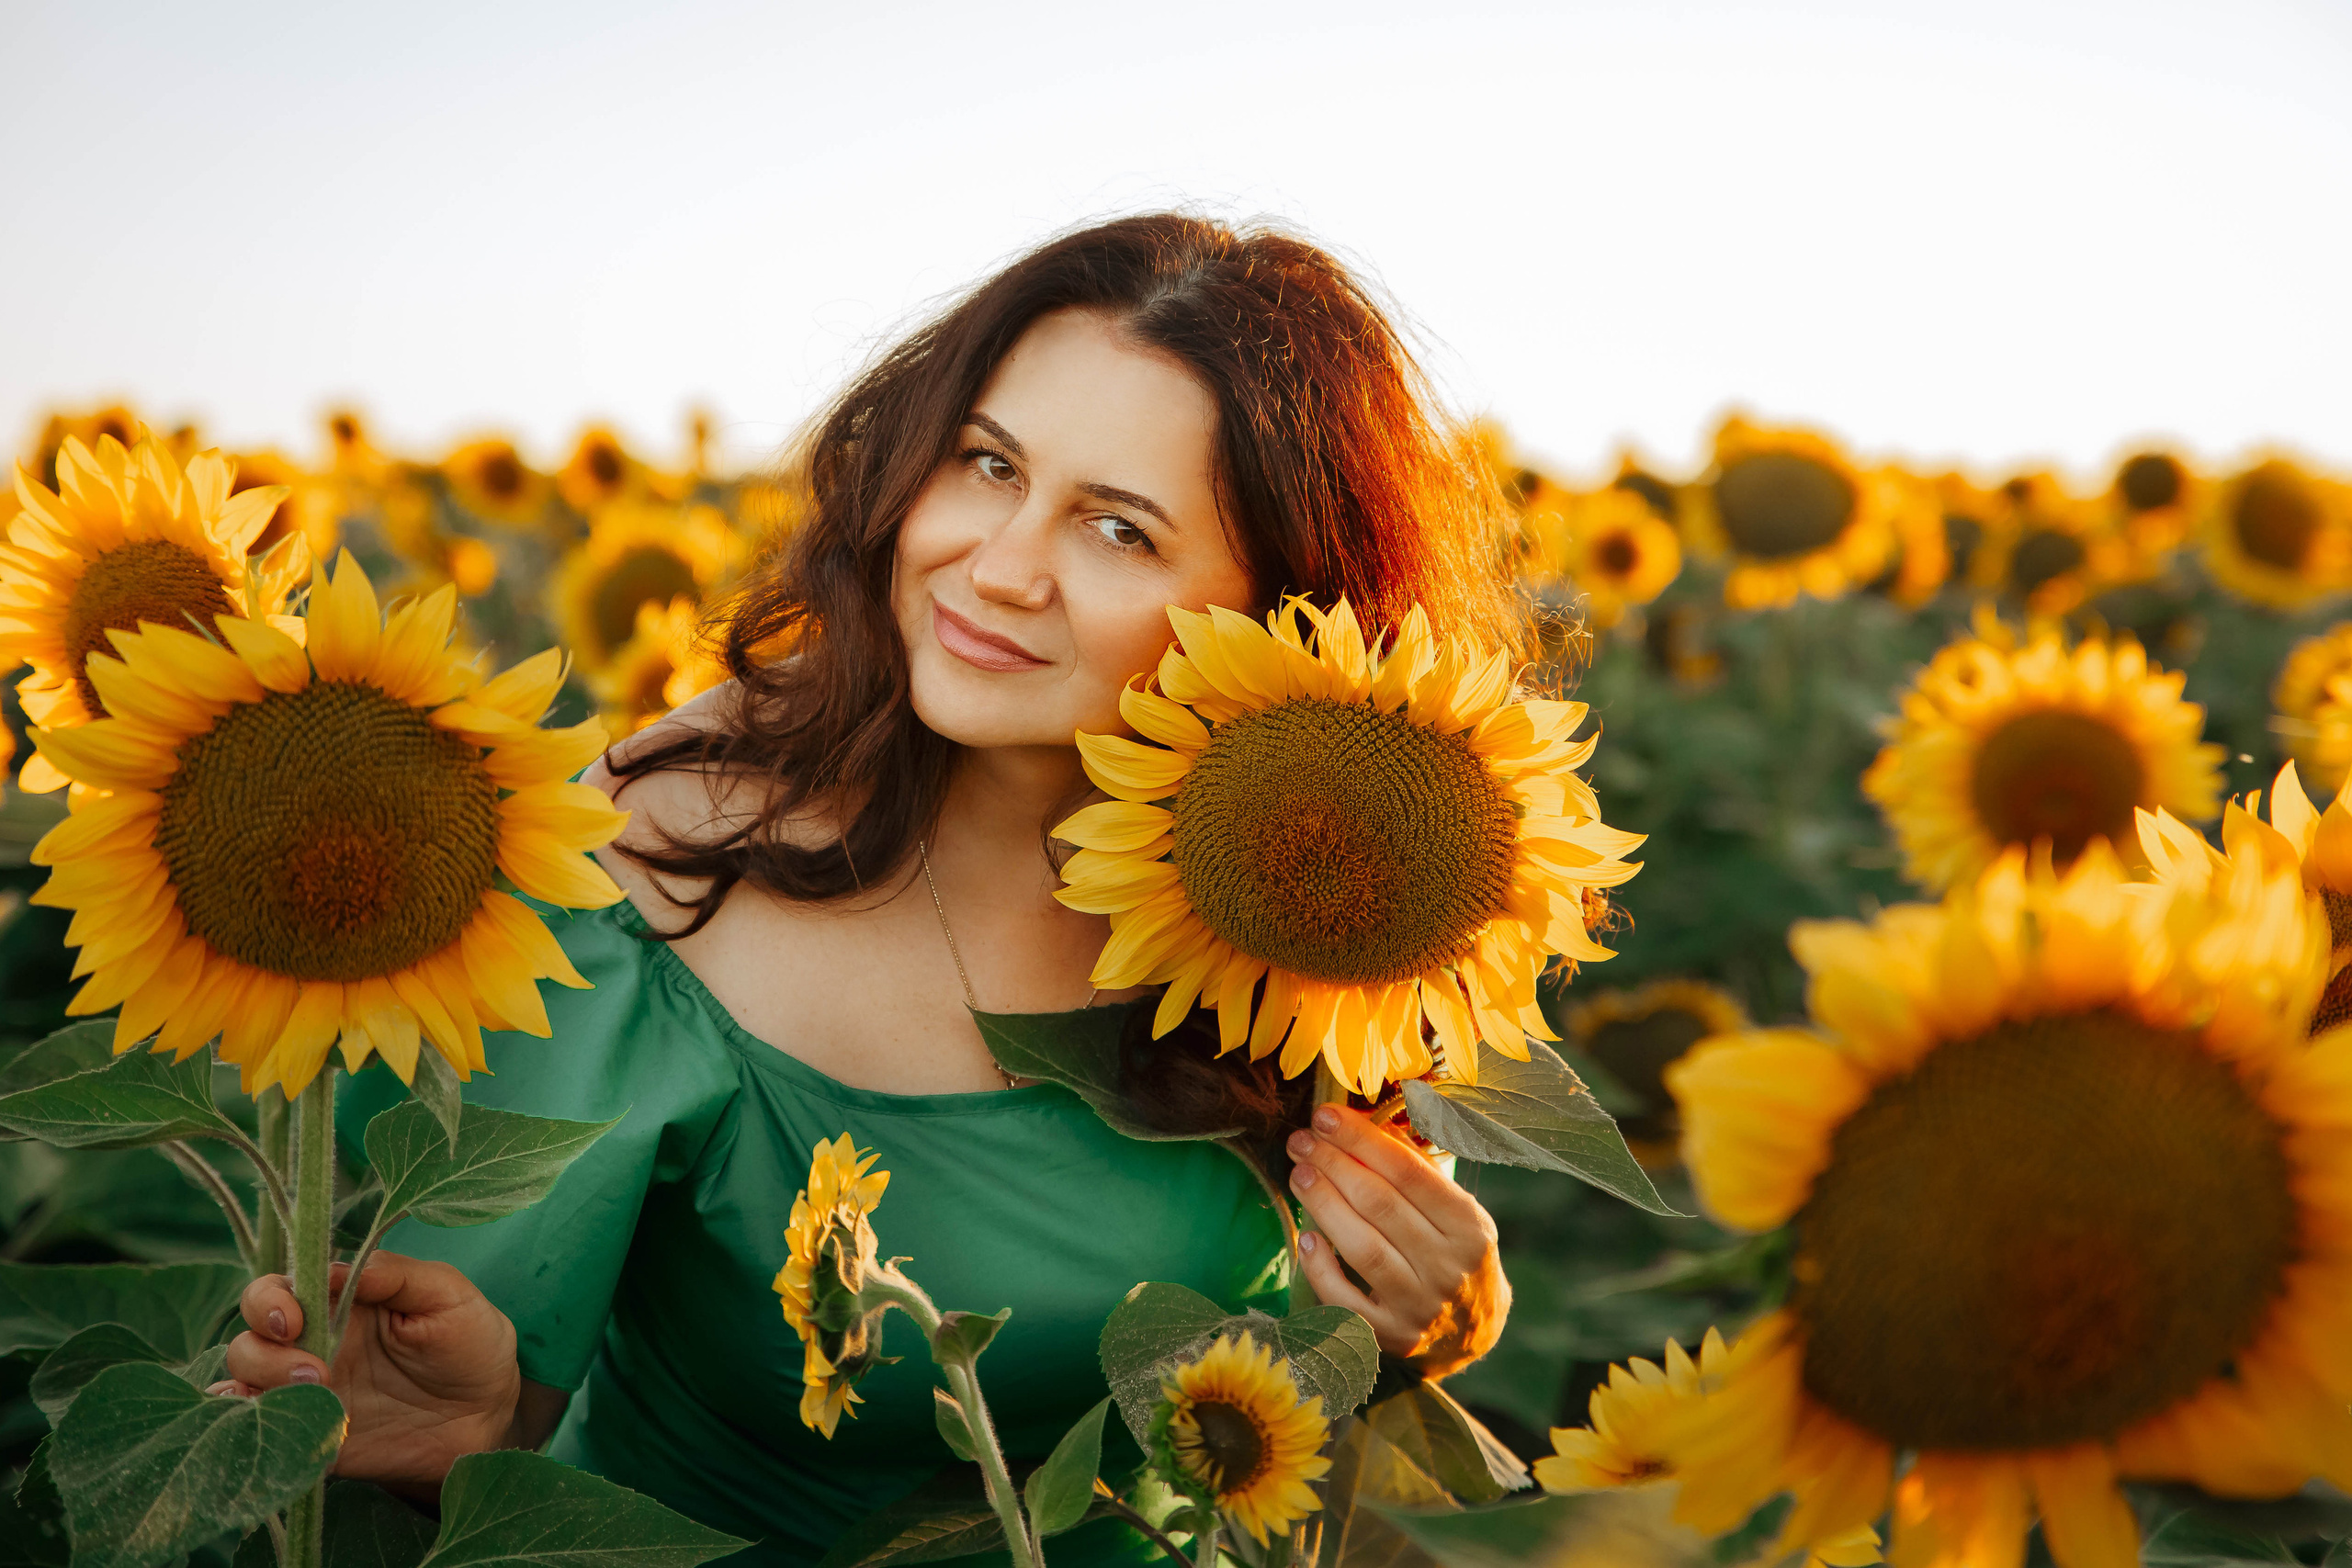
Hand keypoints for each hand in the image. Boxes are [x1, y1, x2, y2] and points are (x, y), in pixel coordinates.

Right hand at [217, 1253, 523, 1495]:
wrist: (486, 1416)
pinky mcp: (313, 1433)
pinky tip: (267, 1423)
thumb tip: (332, 1267)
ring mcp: (311, 1390)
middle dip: (264, 1349)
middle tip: (315, 1370)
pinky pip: (264, 1429)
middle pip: (252, 1335)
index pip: (281, 1288)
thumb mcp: (448, 1295)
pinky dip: (249, 1424)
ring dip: (263, 1383)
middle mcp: (315, 1342)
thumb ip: (395, 1274)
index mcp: (342, 1300)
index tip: (293, 1320)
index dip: (271, 1299)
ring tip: (318, 1391)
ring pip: (247, 1379)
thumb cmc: (472, 1343)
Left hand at [1286, 1104, 1510, 1377]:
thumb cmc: (1455, 1254)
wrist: (1474, 1332)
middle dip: (1335, 1165)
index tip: (1326, 1116)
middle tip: (1301, 1140)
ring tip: (1299, 1173)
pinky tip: (1306, 1238)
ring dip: (1324, 1205)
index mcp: (1469, 1228)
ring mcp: (1419, 1307)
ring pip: (1363, 1249)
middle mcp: (1448, 1268)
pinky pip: (1346, 1303)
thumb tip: (1373, 1125)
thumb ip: (1419, 1170)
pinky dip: (1322, 1270)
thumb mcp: (1457, 1211)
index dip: (1363, 1140)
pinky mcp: (1390, 1338)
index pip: (1410, 1173)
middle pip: (1381, 1206)